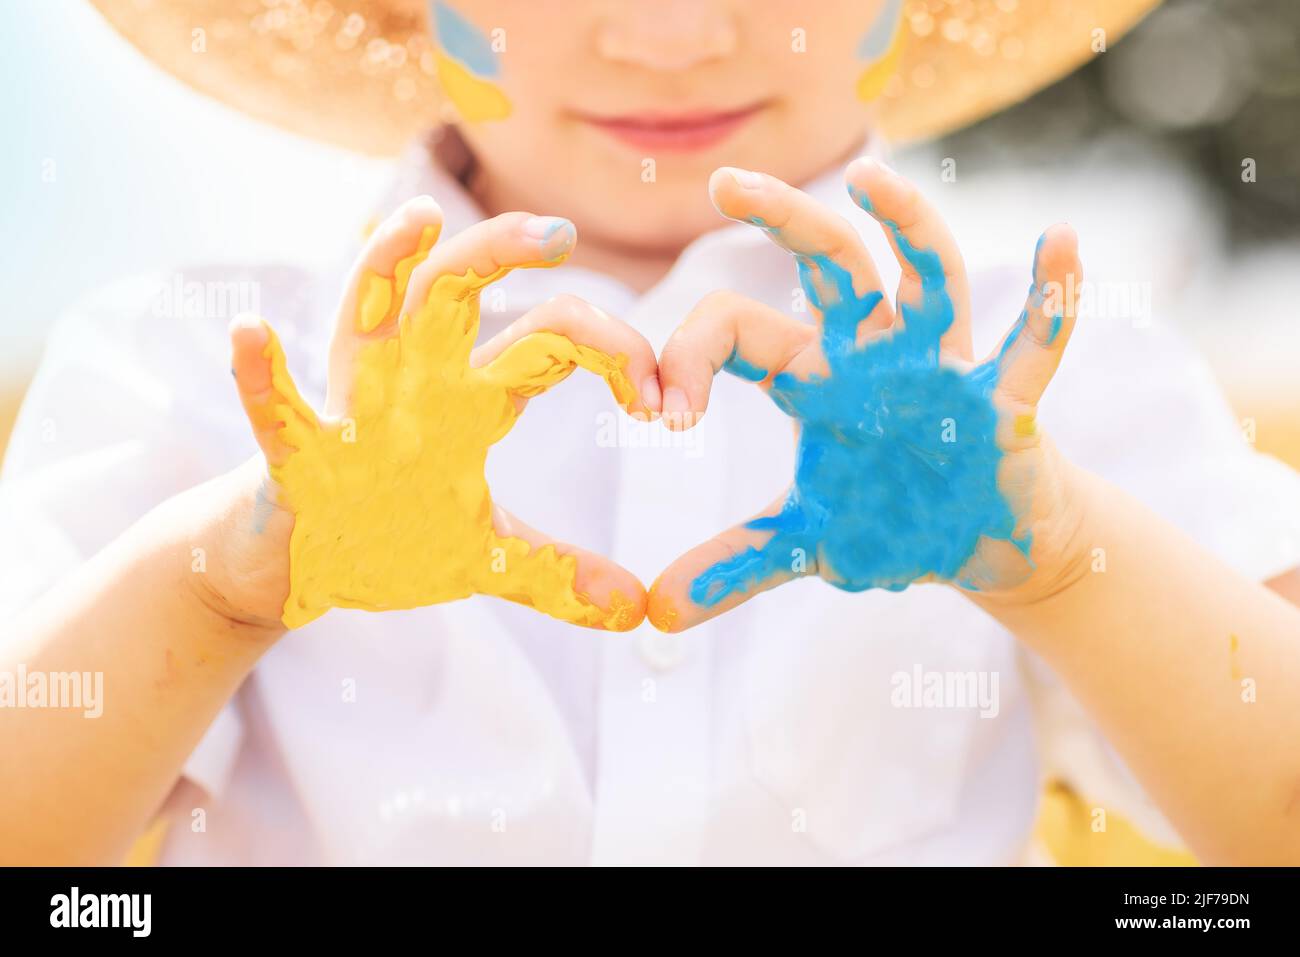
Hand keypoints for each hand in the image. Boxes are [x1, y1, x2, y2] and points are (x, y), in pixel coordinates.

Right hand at [224, 197, 657, 629]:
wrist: (302, 569)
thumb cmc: (393, 538)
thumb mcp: (487, 555)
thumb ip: (559, 574)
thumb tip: (636, 610)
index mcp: (471, 398)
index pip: (550, 339)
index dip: (611, 351)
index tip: (660, 402)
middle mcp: (414, 383)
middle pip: (457, 291)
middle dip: (501, 251)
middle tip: (560, 232)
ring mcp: (351, 411)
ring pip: (368, 316)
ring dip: (386, 266)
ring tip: (419, 219)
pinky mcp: (296, 456)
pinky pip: (276, 411)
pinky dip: (261, 376)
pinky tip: (251, 331)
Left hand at [647, 159, 1086, 631]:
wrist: (982, 546)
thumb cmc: (894, 521)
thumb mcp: (807, 542)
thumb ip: (733, 565)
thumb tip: (654, 613)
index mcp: (816, 377)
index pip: (740, 331)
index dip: (692, 359)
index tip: (664, 419)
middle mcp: (875, 354)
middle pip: (831, 266)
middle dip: (784, 219)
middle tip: (724, 182)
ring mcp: (943, 367)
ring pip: (927, 278)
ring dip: (905, 227)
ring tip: (869, 180)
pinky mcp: (1007, 400)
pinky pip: (1034, 342)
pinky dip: (1052, 298)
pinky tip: (1060, 241)